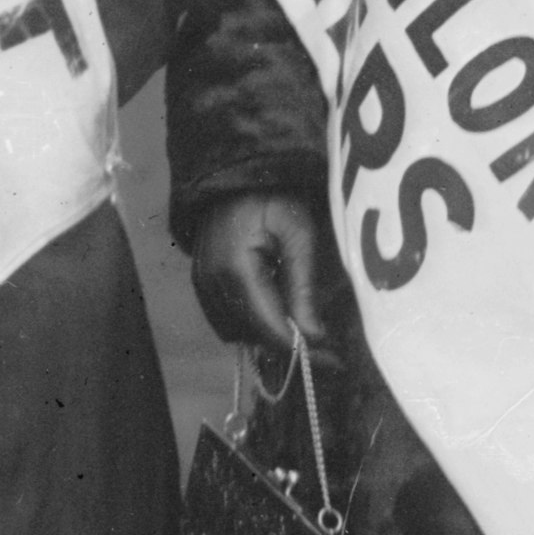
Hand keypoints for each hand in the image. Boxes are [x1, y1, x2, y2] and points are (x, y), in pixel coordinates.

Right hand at [186, 192, 329, 357]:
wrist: (235, 175)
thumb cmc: (272, 196)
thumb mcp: (299, 234)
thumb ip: (303, 287)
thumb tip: (314, 336)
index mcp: (236, 269)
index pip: (269, 327)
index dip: (301, 349)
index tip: (333, 359)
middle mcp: (211, 283)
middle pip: (253, 335)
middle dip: (289, 346)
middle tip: (326, 348)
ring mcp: (201, 284)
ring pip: (237, 333)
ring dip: (268, 336)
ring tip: (301, 327)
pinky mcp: (201, 283)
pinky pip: (225, 320)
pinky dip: (251, 324)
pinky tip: (274, 311)